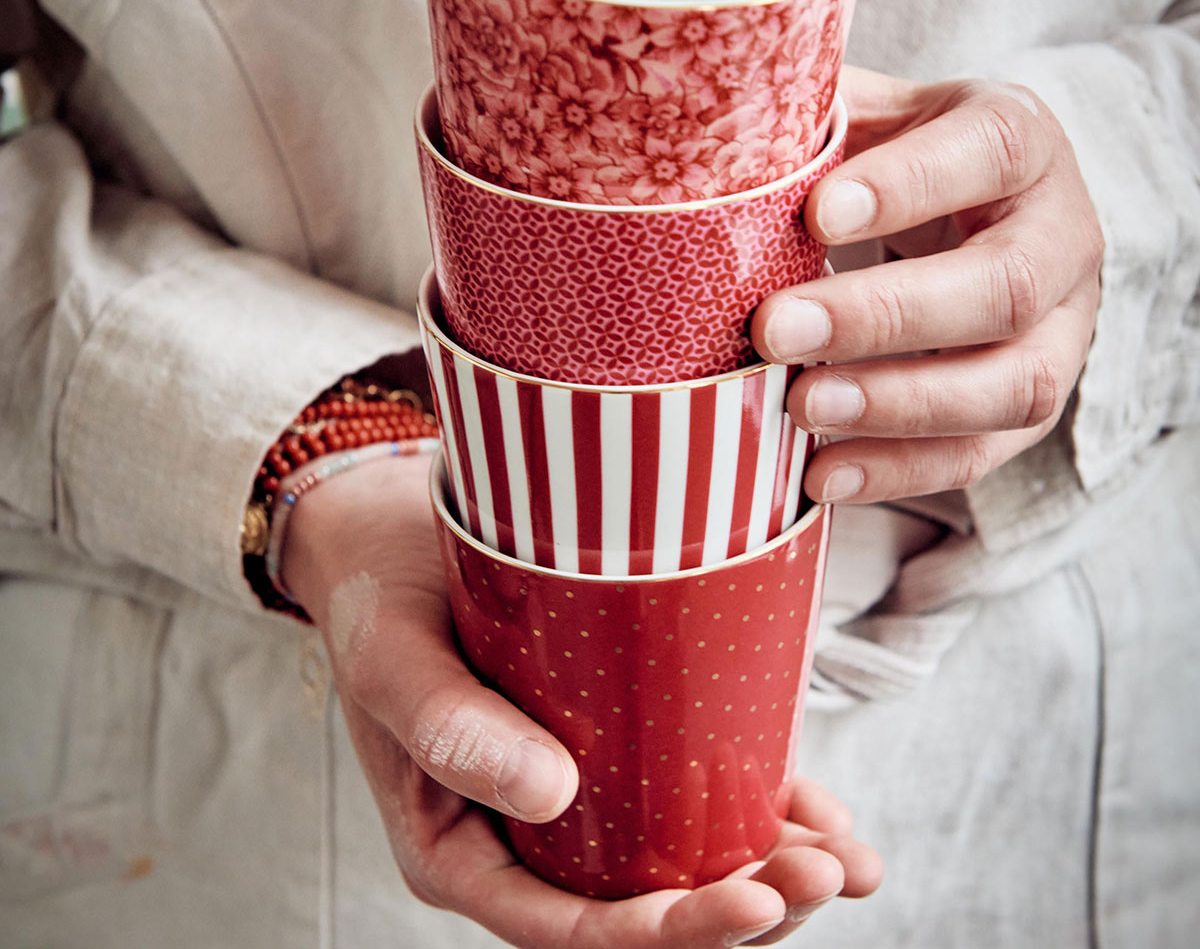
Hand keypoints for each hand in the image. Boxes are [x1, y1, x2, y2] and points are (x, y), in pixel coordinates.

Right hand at [281, 452, 882, 947]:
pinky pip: (684, 787)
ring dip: (765, 866)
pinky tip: (819, 808)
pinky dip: (754, 802)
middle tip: (824, 874)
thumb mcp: (390, 659)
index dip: (666, 932)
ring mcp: (572, 790)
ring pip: (676, 856)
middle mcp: (526, 836)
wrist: (385, 534)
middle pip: (641, 905)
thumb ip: (450, 729)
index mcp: (463, 849)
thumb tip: (552, 793)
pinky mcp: (610, 735)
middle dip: (740, 905)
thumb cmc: (378, 597)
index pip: (571, 925)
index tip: (753, 901)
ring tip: (848, 861)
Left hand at [752, 66, 1103, 503]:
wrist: (980, 212)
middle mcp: (1062, 234)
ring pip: (1013, 384)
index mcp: (1021, 139)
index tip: (816, 215)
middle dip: (884, 316)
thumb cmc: (900, 158)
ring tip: (801, 409)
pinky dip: (900, 471)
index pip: (988, 151)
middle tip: (774, 330)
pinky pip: (983, 453)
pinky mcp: (1033, 401)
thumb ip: (816, 115)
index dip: (907, 187)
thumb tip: (712, 133)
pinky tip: (823, 475)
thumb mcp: (871, 115)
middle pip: (1003, 286)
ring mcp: (1063, 329)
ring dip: (899, 407)